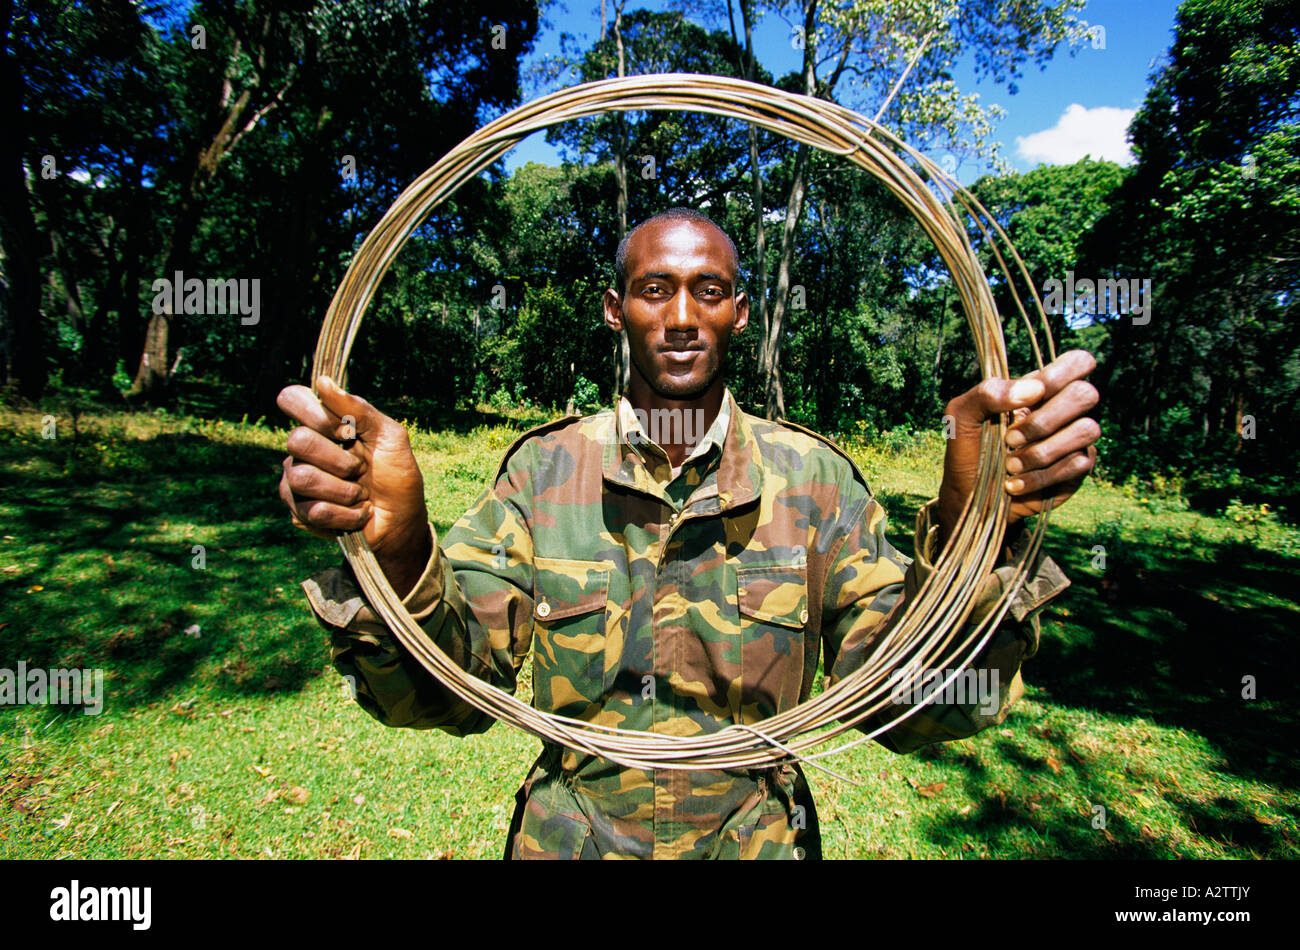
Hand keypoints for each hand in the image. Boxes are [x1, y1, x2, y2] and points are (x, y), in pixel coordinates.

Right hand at [277, 376, 431, 595]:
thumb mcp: (390, 437)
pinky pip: (313, 509)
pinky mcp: (299, 511)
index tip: (346, 431)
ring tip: (362, 494)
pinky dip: (346, 514)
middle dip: (339, 459)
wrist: (403, 522)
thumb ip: (359, 409)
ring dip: (344, 490)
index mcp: (325, 425)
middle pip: (296, 440)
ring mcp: (297, 480)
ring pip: (302, 477)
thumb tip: (323, 382)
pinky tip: (358, 513)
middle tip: (360, 468)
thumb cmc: (397, 477)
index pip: (293, 399)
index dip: (312, 411)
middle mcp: (305, 449)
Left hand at [937, 349, 1099, 546]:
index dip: (1063, 372)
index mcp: (1040, 389)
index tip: (1034, 393)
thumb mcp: (962, 416)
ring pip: (1087, 429)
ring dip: (1042, 451)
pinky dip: (1041, 476)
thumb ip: (988, 393)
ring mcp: (1075, 439)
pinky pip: (1078, 464)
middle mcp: (1064, 410)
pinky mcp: (1078, 469)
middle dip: (1045, 419)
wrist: (969, 496)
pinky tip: (1015, 484)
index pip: (1077, 362)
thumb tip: (1034, 389)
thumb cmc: (967, 449)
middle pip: (1086, 394)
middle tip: (1010, 438)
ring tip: (1010, 465)